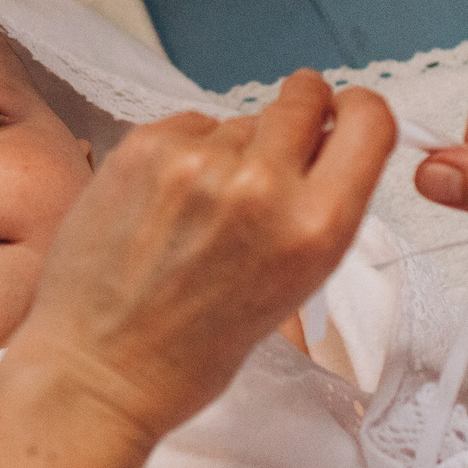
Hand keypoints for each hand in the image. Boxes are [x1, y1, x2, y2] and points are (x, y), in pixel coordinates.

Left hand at [11, 70, 394, 447]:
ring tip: (199, 210)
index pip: (368, 119)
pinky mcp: (143, 147)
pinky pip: (187, 124)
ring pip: (238, 118)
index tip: (337, 116)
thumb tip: (318, 141)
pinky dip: (182, 152)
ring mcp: (198, 161)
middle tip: (266, 158)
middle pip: (304, 96)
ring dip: (230, 147)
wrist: (99, 370)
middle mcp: (263, 184)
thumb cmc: (195, 349)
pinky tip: (163, 203)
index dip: (354, 111)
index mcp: (316, 227)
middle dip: (294, 118)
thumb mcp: (292, 286)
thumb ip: (313, 208)